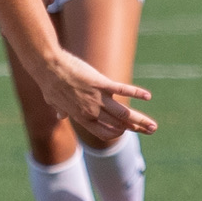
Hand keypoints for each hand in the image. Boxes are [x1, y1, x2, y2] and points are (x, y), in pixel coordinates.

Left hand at [30, 48, 155, 146]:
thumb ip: (60, 110)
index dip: (117, 133)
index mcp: (82, 117)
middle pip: (119, 125)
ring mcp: (97, 98)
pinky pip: (122, 89)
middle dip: (137, 128)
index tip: (127, 131)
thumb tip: (59, 115)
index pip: (104, 132)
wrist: (48, 67)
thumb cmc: (49, 84)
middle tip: (151, 130)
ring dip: (141, 120)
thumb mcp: (53, 102)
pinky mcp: (101, 83)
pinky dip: (136, 92)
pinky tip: (148, 96)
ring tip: (154, 125)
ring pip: (124, 114)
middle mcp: (92, 112)